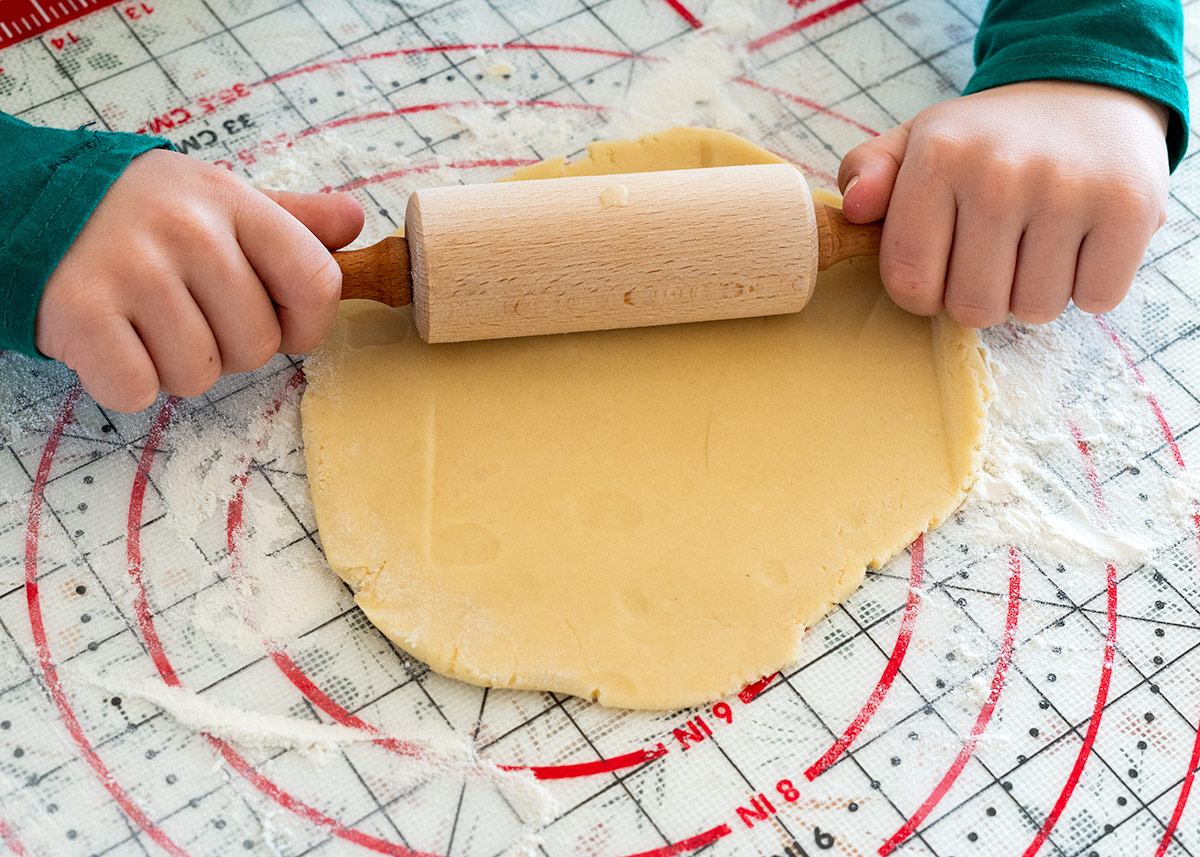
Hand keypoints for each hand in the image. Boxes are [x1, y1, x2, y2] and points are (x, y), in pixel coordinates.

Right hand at [35, 149, 363, 411]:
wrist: (30, 203)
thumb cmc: (142, 214)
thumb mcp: (219, 200)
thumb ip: (290, 219)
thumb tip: (353, 222)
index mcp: (234, 203)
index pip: (317, 283)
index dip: (307, 324)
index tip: (281, 323)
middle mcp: (189, 232)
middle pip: (259, 345)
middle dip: (230, 347)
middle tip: (189, 312)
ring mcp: (134, 271)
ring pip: (200, 376)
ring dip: (176, 365)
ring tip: (147, 321)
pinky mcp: (81, 312)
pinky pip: (139, 389)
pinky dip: (127, 380)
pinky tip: (114, 338)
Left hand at [838, 80, 1169, 326]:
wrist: (1088, 92)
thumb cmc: (987, 140)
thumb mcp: (916, 142)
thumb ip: (867, 173)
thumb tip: (852, 210)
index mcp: (939, 157)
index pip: (911, 283)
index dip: (923, 295)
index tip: (938, 271)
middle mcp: (1001, 172)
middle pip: (973, 308)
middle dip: (979, 298)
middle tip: (991, 259)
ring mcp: (1068, 189)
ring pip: (1035, 310)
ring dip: (1033, 295)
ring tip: (1034, 248)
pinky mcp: (1130, 207)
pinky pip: (1095, 298)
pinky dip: (1086, 286)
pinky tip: (1077, 246)